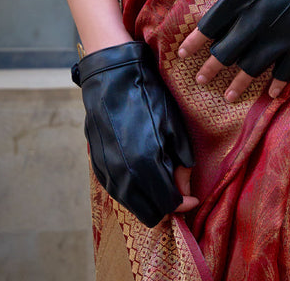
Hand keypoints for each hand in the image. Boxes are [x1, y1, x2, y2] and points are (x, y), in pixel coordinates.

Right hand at [73, 41, 197, 225]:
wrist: (111, 76)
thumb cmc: (147, 95)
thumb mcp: (173, 124)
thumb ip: (181, 162)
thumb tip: (186, 189)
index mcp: (146, 164)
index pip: (168, 204)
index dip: (183, 204)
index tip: (192, 196)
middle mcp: (123, 175)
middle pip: (149, 213)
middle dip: (166, 205)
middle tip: (176, 188)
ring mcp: (107, 172)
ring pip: (132, 204)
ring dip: (148, 198)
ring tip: (160, 177)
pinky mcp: (97, 166)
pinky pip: (118, 191)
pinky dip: (132, 189)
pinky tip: (142, 171)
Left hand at [180, 0, 289, 102]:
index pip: (210, 27)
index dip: (194, 42)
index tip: (182, 53)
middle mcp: (256, 19)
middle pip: (227, 53)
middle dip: (211, 69)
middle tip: (201, 79)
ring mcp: (281, 32)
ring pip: (254, 66)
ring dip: (239, 83)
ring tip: (228, 95)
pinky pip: (289, 67)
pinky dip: (280, 82)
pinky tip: (273, 93)